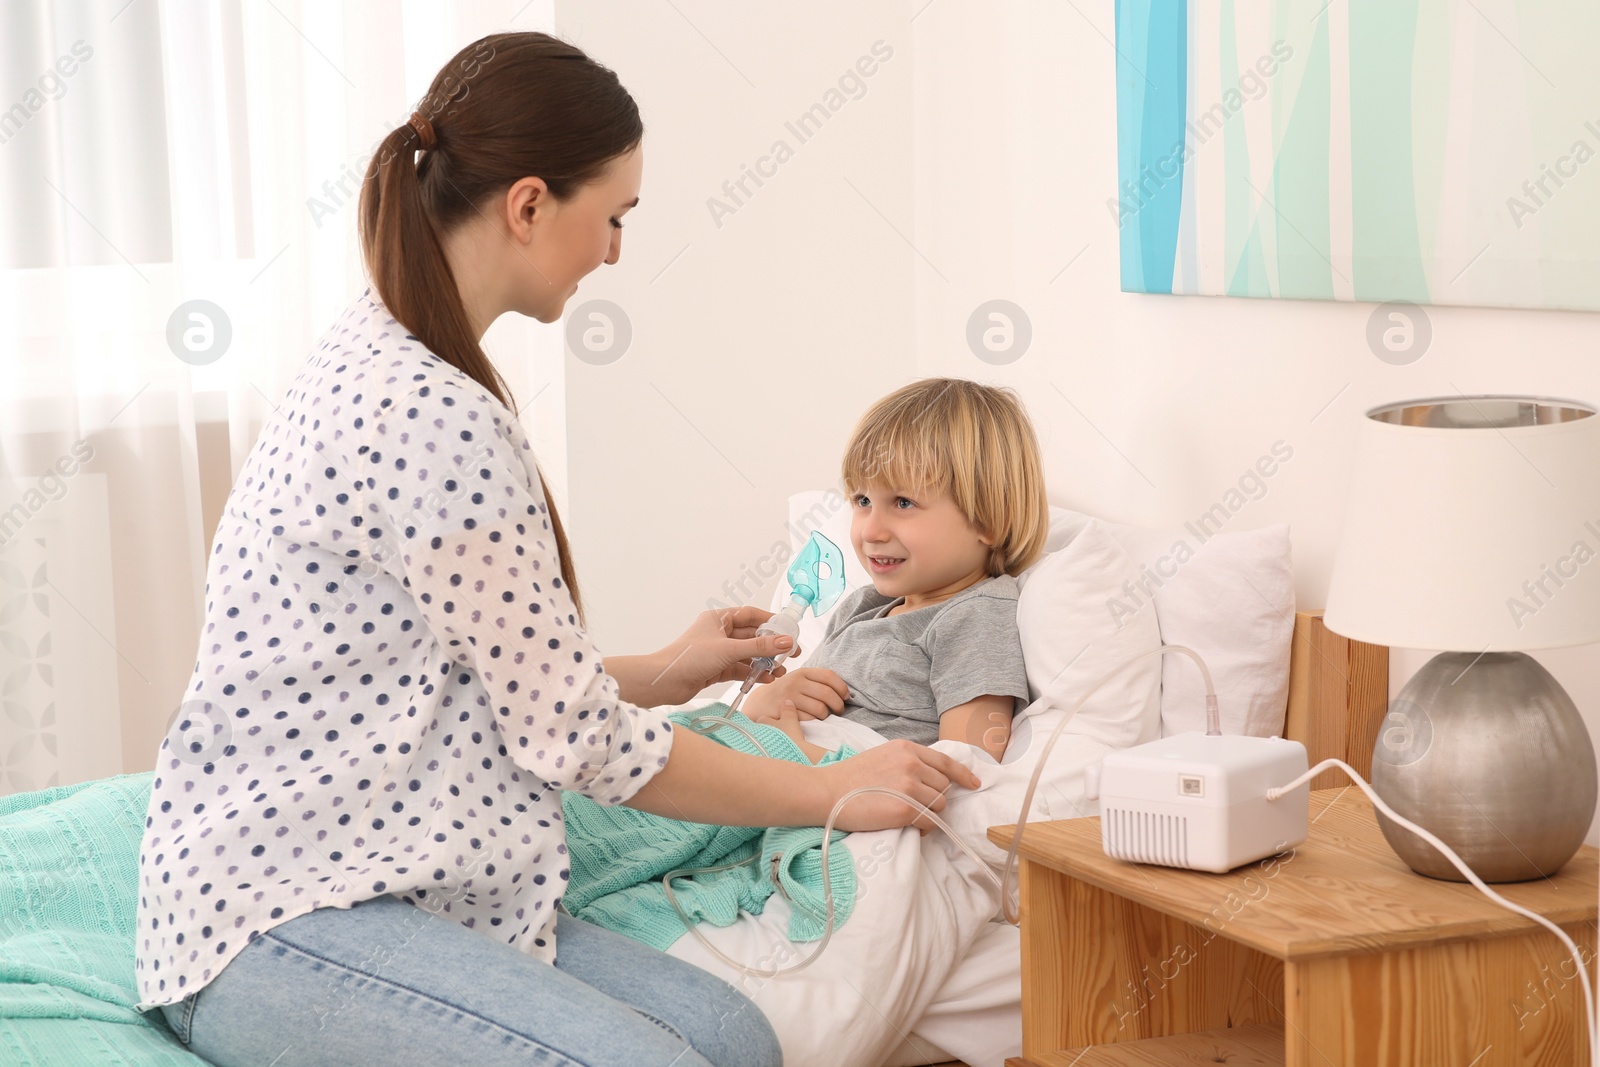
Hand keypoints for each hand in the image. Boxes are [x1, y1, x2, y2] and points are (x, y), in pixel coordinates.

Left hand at [623, 606, 798, 706]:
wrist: (664, 682)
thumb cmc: (688, 658)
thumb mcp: (729, 649)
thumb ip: (759, 646)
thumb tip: (785, 641)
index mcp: (719, 619)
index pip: (751, 615)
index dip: (771, 622)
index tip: (788, 630)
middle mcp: (719, 633)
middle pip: (752, 636)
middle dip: (771, 646)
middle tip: (790, 654)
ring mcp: (718, 652)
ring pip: (747, 654)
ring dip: (763, 662)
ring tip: (779, 671)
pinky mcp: (716, 668)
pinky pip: (740, 668)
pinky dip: (753, 673)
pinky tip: (766, 679)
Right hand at [743, 667, 847, 723]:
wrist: (759, 704)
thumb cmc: (784, 693)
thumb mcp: (798, 681)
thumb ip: (816, 682)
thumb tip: (843, 691)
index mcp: (802, 672)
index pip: (829, 676)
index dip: (842, 687)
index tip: (845, 696)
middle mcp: (795, 682)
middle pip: (827, 693)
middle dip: (838, 705)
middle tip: (839, 711)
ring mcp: (789, 697)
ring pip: (820, 708)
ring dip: (827, 715)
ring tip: (825, 716)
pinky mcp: (785, 712)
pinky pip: (809, 719)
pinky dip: (814, 722)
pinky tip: (812, 721)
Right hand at [815, 739, 981, 832]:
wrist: (827, 791)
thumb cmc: (850, 778)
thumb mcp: (882, 757)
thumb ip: (907, 763)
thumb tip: (930, 780)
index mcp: (906, 749)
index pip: (945, 762)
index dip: (963, 774)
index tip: (974, 783)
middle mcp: (912, 763)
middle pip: (944, 787)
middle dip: (934, 799)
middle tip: (913, 807)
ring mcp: (909, 786)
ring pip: (940, 805)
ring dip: (929, 814)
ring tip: (907, 816)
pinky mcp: (905, 809)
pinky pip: (930, 822)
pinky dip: (922, 828)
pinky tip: (906, 825)